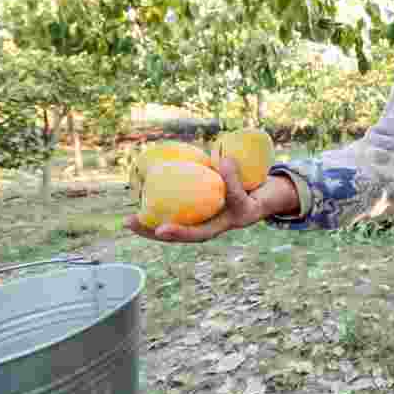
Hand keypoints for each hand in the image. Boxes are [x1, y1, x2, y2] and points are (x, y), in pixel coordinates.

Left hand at [124, 159, 295, 242]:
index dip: (179, 232)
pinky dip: (160, 201)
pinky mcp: (195, 204)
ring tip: (129, 216)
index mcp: (217, 228)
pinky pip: (176, 204)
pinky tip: (144, 190)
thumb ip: (236, 181)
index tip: (161, 230)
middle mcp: (205, 225)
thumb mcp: (249, 196)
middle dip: (151, 230)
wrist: (263, 198)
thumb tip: (224, 160)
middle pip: (175, 232)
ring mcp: (199, 216)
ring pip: (171, 220)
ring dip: (150, 219)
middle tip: (129, 221)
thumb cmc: (256, 199)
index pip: (196, 233)